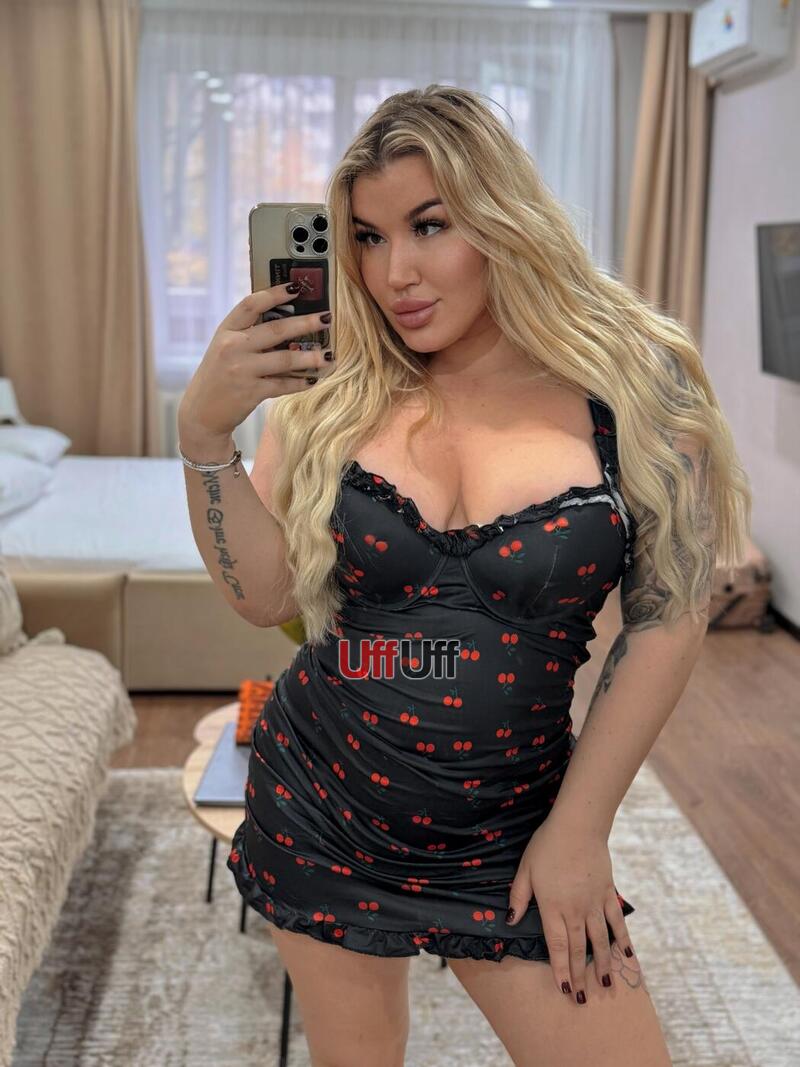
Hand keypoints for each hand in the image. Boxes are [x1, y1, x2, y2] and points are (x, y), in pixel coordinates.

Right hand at [178, 282, 332, 440]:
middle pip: (275, 330)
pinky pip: (283, 385)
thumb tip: (291, 321)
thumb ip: (249, 334)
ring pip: (284, 359)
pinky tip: (313, 380)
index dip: (275, 293)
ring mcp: (241, 370)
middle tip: (327, 317)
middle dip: (305, 322)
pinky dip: (300, 383)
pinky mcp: (251, 393)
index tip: (297, 287)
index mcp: (226, 330)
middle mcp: (232, 347)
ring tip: (329, 355)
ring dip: (310, 357)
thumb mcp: (226, 348)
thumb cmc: (220, 375)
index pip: (251, 304)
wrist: (201, 412)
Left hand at [505, 817, 633, 1003]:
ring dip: (603, 964)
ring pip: (600, 940)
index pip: (557, 946)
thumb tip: (510, 920)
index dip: (561, 970)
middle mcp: (575, 910)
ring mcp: (595, 903)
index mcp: (552, 907)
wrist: (578, 827)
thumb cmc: (546, 846)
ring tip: (607, 985)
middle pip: (579, 949)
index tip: (565, 990)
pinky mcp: (608, 893)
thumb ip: (518, 896)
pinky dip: (622, 938)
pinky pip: (616, 920)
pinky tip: (627, 954)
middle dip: (580, 976)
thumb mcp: (525, 869)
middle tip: (584, 999)